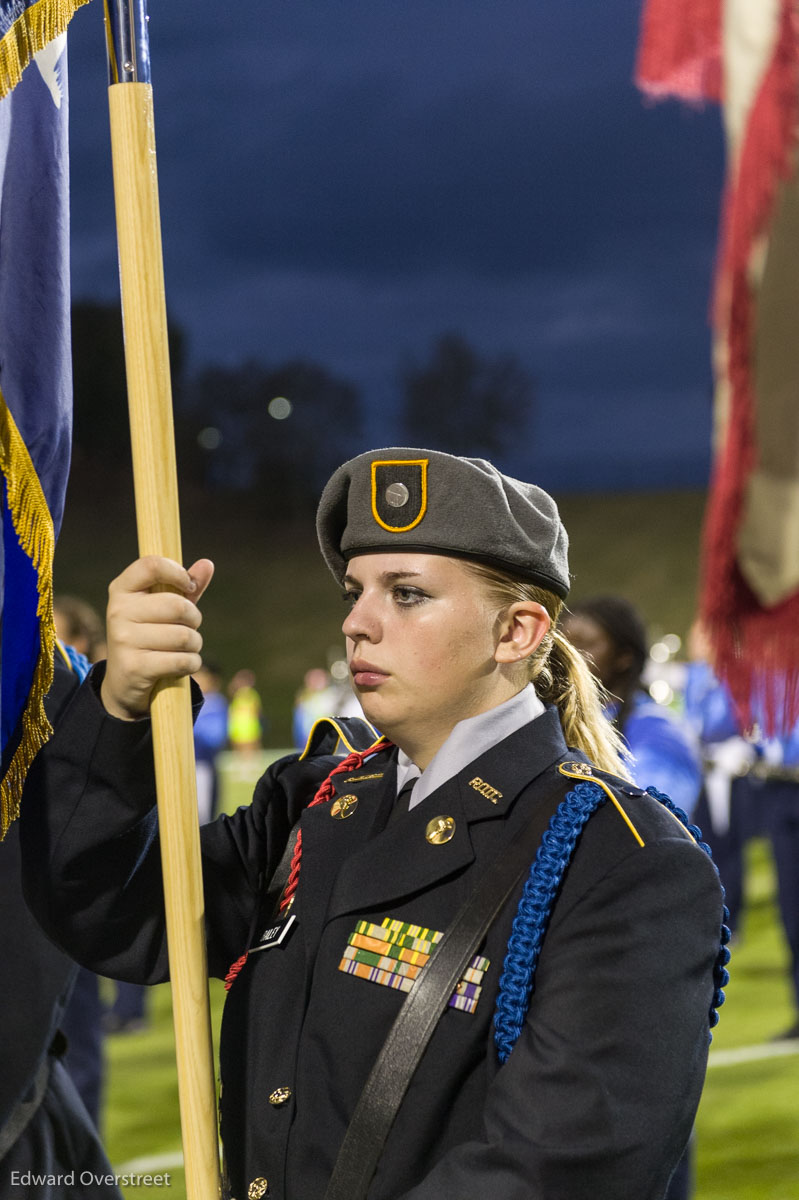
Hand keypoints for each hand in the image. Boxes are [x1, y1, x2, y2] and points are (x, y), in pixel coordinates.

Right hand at [101, 556, 214, 719]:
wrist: (124, 682)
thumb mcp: (164, 610)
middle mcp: (118, 612)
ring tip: (185, 648)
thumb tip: (207, 564)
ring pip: (184, 636)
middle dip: (194, 619)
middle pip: (178, 606)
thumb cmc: (150, 637)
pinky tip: (183, 664)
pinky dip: (192, 663)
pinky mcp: (134, 667)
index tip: (189, 586)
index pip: (151, 566)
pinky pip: (182, 660)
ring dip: (195, 644)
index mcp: (122, 590)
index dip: (178, 573)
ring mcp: (123, 640)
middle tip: (189, 627)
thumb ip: (185, 588)